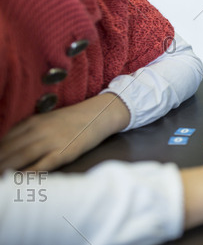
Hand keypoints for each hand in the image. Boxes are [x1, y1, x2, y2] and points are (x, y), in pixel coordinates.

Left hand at [0, 93, 129, 171]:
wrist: (99, 115)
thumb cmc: (72, 120)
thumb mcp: (47, 120)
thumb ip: (28, 131)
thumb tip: (8, 145)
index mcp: (33, 122)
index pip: (5, 141)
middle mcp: (39, 131)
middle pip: (9, 150)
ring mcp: (52, 141)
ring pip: (21, 157)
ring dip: (6, 169)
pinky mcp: (65, 152)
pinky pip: (42, 165)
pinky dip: (28, 174)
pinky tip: (18, 180)